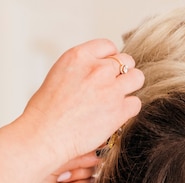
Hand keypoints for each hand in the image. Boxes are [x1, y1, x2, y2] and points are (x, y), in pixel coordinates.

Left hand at [12, 151, 100, 182]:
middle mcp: (67, 171)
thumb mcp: (52, 156)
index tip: (77, 160)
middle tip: (60, 175)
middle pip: (93, 172)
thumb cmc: (20, 173)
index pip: (90, 153)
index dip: (88, 158)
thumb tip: (101, 147)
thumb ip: (77, 152)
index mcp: (63, 154)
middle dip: (78, 174)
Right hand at [19, 38, 144, 165]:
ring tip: (120, 99)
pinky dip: (129, 110)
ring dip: (131, 88)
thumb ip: (82, 69)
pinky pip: (136, 103)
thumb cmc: (47, 111)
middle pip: (126, 61)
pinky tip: (118, 115)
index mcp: (80, 56)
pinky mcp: (119, 110)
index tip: (109, 69)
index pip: (108, 46)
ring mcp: (111, 89)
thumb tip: (97, 71)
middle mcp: (98, 69)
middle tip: (115, 86)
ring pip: (137, 78)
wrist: (47, 134)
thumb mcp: (60, 74)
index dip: (111, 58)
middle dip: (122, 73)